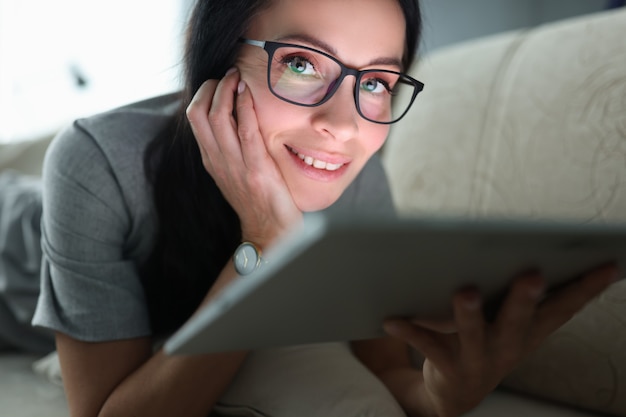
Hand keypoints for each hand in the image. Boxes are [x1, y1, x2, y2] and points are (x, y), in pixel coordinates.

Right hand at [186, 68, 301, 247]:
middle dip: (213, 86)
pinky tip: (249, 93)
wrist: (269, 233)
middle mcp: (217, 160)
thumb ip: (230, 149)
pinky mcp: (256, 169)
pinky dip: (244, 107)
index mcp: (211, 159)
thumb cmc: (257, 201)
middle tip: (230, 73)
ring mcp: (234, 165)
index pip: (194, 117)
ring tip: (238, 76)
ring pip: (217, 117)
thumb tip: (234, 120)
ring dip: (227, 90)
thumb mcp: (235, 173)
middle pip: (199, 112)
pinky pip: (246, 131)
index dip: (203, 93)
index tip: (220, 81)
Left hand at [383, 265, 619, 416]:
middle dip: (525, 298)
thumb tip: (544, 257)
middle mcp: (508, 345)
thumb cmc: (489, 343)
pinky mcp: (447, 365)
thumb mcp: (516, 327)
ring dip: (468, 312)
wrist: (456, 394)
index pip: (563, 309)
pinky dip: (409, 330)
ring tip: (464, 291)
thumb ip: (529, 300)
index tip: (608, 265)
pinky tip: (391, 319)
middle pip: (520, 320)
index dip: (586, 288)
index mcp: (529, 332)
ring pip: (472, 333)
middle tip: (531, 275)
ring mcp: (478, 357)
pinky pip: (426, 344)